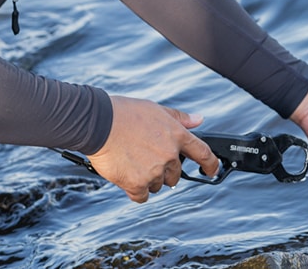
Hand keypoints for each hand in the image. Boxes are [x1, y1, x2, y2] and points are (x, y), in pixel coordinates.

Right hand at [87, 96, 219, 201]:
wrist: (97, 123)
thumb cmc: (124, 113)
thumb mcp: (156, 109)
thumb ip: (179, 118)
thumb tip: (199, 120)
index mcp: (176, 135)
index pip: (203, 154)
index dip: (211, 165)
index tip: (211, 171)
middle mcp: (169, 155)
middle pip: (176, 175)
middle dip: (164, 170)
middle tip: (146, 158)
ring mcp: (154, 171)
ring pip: (158, 185)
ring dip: (149, 179)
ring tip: (132, 161)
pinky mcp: (137, 184)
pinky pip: (142, 196)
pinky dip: (136, 190)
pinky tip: (127, 177)